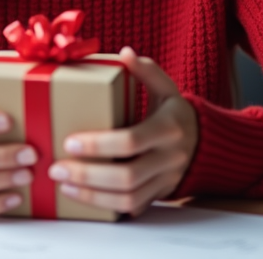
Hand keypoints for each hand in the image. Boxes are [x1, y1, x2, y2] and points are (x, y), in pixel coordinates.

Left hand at [47, 47, 197, 215]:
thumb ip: (147, 71)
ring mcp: (166, 180)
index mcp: (169, 127)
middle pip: (128, 176)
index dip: (99, 145)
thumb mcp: (167, 88)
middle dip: (88, 176)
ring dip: (93, 196)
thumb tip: (124, 53)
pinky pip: (132, 208)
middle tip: (57, 168)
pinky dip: (105, 206)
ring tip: (64, 185)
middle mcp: (170, 157)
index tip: (70, 142)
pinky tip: (82, 196)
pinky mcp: (160, 195)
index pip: (131, 140)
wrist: (205, 144)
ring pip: (129, 198)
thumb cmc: (176, 113)